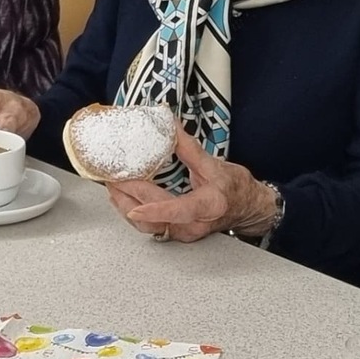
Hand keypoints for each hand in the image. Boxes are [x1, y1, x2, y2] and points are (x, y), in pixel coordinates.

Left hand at [107, 130, 274, 242]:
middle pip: (154, 216)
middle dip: (129, 195)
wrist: (248, 208)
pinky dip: (134, 212)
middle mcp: (194, 225)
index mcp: (207, 205)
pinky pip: (150, 227)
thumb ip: (189, 147)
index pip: (178, 210)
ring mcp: (184, 233)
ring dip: (126, 206)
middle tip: (111, 177)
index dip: (155, 209)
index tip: (134, 207)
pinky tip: (123, 200)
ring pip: (148, 226)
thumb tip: (170, 125)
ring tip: (111, 187)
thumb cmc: (236, 189)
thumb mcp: (215, 165)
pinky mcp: (176, 233)